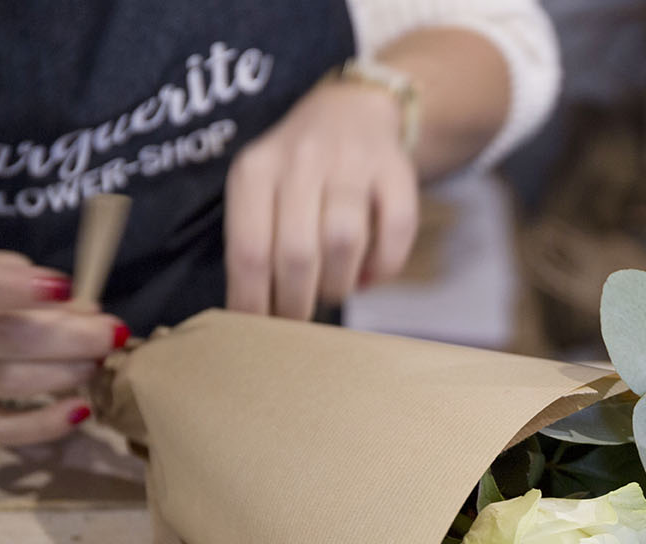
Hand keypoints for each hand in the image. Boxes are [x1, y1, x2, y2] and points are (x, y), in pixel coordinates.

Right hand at [0, 238, 127, 444]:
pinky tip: (81, 410)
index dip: (16, 287)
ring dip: (64, 374)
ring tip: (98, 361)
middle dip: (69, 338)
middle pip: (2, 339)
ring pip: (5, 382)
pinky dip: (45, 425)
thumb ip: (25, 279)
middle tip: (112, 334)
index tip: (67, 287)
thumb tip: (88, 313)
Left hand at [223, 80, 419, 319]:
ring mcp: (352, 162)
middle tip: (298, 321)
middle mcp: (302, 160)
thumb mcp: (262, 191)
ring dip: (339, 285)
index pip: (249, 250)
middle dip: (297, 303)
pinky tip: (369, 275)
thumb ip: (256, 243)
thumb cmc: (297, 170)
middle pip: (297, 253)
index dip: (254, 302)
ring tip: (333, 291)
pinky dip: (383, 267)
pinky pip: (395, 232)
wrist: (353, 110)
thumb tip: (252, 316)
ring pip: (345, 243)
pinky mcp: (397, 170)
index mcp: (256, 170)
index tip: (258, 331)